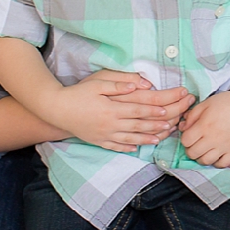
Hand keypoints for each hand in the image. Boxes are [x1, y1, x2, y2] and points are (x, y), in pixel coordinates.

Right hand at [47, 72, 193, 151]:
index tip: (167, 110)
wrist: (56, 110)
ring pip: (131, 137)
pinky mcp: (98, 140)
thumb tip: (138, 83)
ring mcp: (105, 134)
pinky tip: (137, 147)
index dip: (153, 110)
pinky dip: (128, 146)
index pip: (137, 110)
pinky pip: (116, 145)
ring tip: (161, 137)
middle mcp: (110, 124)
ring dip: (147, 137)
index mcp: (111, 109)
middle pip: (138, 125)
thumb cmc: (78, 93)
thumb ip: (118, 83)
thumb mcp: (97, 83)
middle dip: (157, 124)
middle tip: (173, 123)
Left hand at [179, 91, 229, 167]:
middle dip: (190, 148)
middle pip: (192, 153)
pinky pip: (222, 164)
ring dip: (201, 156)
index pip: (185, 141)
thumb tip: (183, 127)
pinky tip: (216, 154)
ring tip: (204, 149)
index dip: (185, 138)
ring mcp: (224, 147)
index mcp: (204, 126)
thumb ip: (192, 115)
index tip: (190, 133)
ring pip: (205, 161)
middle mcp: (212, 139)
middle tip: (195, 142)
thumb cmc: (229, 101)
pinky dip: (216, 161)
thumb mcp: (207, 103)